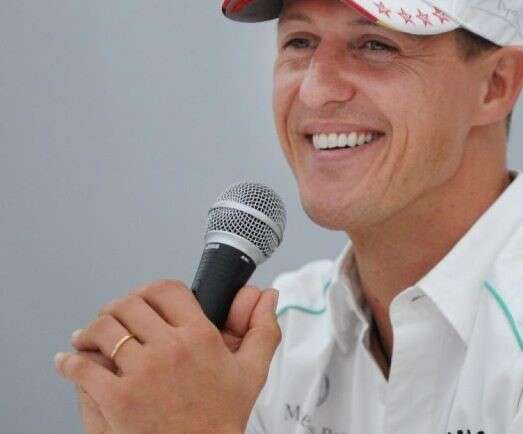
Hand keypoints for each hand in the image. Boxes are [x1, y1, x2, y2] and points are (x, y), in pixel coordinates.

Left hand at [54, 280, 280, 433]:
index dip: (153, 290)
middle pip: (129, 304)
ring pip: (103, 329)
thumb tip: (268, 296)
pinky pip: (82, 368)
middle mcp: (170, 349)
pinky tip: (69, 361)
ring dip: (91, 330)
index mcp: (200, 337)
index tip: (147, 300)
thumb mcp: (252, 371)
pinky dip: (69, 361)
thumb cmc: (221, 417)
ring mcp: (142, 373)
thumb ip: (262, 329)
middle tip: (114, 317)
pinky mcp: (117, 399)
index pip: (167, 291)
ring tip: (88, 337)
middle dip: (118, 307)